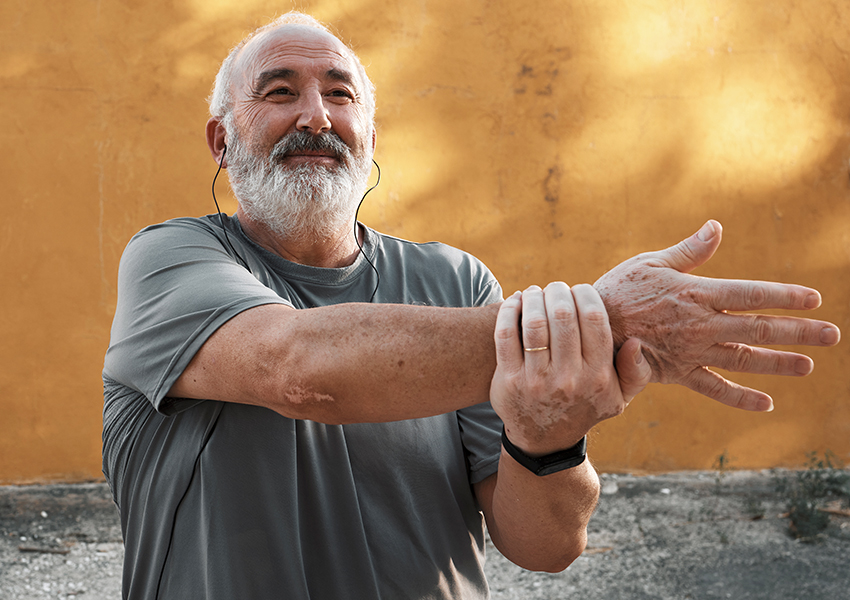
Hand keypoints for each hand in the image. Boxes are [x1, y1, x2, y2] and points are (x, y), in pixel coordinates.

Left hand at [490, 283, 651, 455]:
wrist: (544, 439)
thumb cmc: (584, 406)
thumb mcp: (619, 397)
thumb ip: (636, 371)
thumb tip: (635, 341)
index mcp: (598, 376)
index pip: (594, 319)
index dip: (585, 294)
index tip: (580, 290)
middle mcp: (568, 379)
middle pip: (563, 315)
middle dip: (558, 292)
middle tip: (556, 288)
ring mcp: (536, 380)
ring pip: (534, 323)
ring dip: (534, 298)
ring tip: (536, 292)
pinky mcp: (508, 380)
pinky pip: (505, 335)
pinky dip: (510, 310)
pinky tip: (517, 301)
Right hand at [594, 220, 840, 411]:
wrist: (588, 330)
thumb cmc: (617, 290)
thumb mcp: (650, 262)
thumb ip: (689, 251)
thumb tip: (717, 227)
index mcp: (697, 294)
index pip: (751, 294)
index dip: (785, 296)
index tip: (814, 298)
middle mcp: (701, 325)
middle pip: (758, 329)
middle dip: (798, 331)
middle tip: (831, 334)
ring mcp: (692, 351)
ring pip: (744, 359)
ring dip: (779, 362)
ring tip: (808, 366)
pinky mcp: (679, 373)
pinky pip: (715, 387)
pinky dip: (740, 397)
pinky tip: (765, 403)